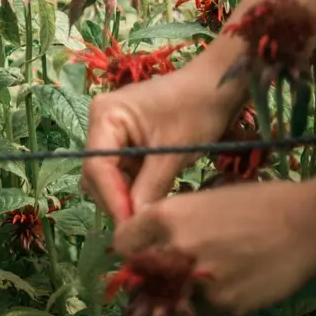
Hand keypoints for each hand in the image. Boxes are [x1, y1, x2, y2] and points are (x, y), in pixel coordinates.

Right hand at [82, 54, 244, 221]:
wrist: (219, 86)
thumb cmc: (197, 109)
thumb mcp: (175, 152)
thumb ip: (151, 188)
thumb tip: (137, 227)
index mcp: (105, 116)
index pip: (97, 167)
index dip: (113, 200)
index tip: (133, 229)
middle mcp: (101, 123)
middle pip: (97, 174)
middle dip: (117, 201)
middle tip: (143, 230)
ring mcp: (113, 133)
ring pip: (109, 177)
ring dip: (126, 198)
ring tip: (149, 219)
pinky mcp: (127, 142)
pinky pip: (123, 172)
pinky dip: (136, 189)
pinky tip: (153, 203)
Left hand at [113, 180, 315, 314]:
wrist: (308, 224)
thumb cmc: (256, 203)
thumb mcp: (203, 200)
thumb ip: (172, 224)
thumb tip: (151, 243)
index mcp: (167, 217)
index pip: (123, 243)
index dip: (131, 247)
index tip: (140, 250)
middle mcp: (177, 250)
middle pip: (145, 274)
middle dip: (154, 272)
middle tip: (175, 265)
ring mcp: (200, 281)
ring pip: (177, 293)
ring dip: (187, 287)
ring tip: (220, 267)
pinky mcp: (225, 304)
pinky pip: (208, 305)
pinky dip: (217, 296)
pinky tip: (241, 276)